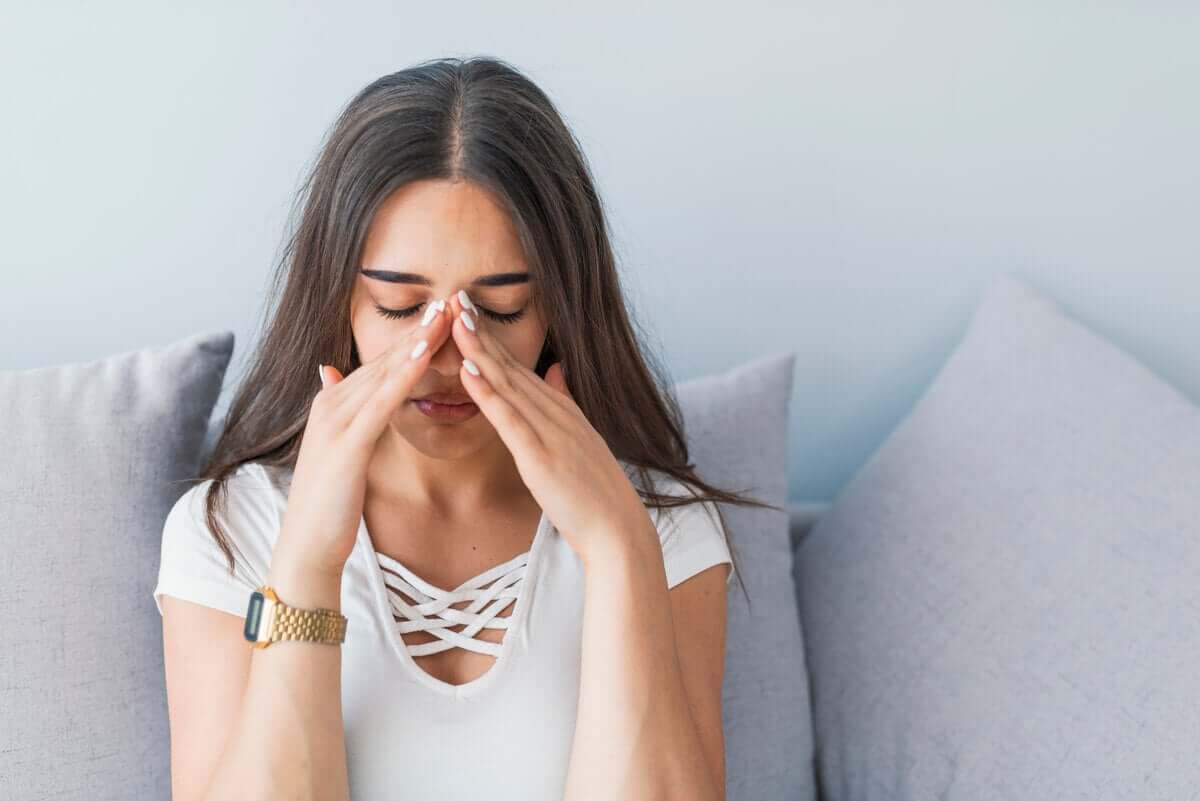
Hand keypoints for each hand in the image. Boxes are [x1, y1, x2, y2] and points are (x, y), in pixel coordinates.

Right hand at [273, 299, 454, 578]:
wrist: (308, 546)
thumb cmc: (330, 504)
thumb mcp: (337, 448)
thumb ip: (340, 409)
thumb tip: (332, 373)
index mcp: (336, 403)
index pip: (382, 362)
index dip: (413, 336)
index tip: (443, 311)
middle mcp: (333, 402)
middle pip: (385, 357)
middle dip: (420, 328)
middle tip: (452, 296)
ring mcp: (337, 420)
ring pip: (385, 372)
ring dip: (417, 340)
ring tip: (445, 312)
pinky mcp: (347, 442)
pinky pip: (382, 401)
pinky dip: (405, 375)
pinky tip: (426, 355)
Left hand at [445, 291, 651, 562]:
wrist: (617, 529)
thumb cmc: (593, 492)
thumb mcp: (580, 437)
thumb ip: (564, 401)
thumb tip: (555, 369)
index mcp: (559, 409)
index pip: (517, 366)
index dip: (491, 337)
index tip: (467, 308)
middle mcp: (555, 412)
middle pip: (509, 365)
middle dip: (481, 331)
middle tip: (455, 295)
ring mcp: (549, 432)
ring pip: (507, 383)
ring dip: (479, 349)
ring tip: (457, 318)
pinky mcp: (541, 457)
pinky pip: (509, 419)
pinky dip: (488, 392)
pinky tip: (468, 370)